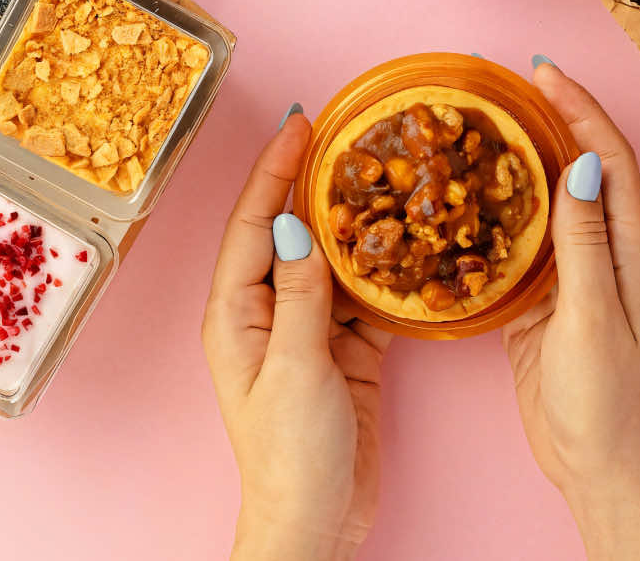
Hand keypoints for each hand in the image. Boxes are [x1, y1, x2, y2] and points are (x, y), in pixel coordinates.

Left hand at [202, 110, 390, 560]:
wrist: (319, 515)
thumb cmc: (293, 453)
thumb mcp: (297, 366)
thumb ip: (300, 294)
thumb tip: (298, 224)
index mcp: (237, 312)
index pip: (254, 224)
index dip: (274, 171)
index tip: (300, 125)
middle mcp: (267, 311)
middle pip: (289, 232)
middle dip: (310, 184)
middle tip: (342, 136)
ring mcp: (306, 327)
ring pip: (328, 259)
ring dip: (350, 222)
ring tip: (378, 178)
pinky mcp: (342, 347)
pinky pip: (360, 295)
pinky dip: (379, 269)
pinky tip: (402, 245)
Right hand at [502, 62, 639, 559]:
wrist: (591, 454)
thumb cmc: (602, 394)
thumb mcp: (593, 315)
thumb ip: (583, 243)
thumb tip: (576, 167)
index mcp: (626, 247)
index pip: (607, 158)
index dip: (580, 110)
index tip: (544, 74)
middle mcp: (603, 248)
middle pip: (579, 166)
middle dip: (551, 120)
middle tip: (507, 88)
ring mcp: (571, 270)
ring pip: (547, 198)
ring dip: (522, 158)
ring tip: (484, 128)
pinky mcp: (541, 293)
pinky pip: (521, 238)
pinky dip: (499, 210)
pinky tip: (469, 200)